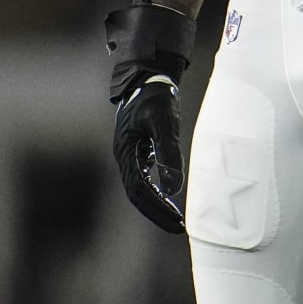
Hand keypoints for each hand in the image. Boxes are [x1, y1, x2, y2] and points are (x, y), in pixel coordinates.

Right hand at [113, 75, 186, 232]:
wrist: (147, 77)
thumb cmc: (155, 97)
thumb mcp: (164, 122)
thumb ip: (169, 152)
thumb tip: (174, 189)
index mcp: (126, 151)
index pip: (138, 189)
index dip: (157, 207)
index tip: (176, 219)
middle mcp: (124, 156)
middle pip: (136, 194)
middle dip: (156, 212)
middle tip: (178, 226)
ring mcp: (129, 154)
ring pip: (138, 188)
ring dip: (155, 204)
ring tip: (176, 218)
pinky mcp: (136, 151)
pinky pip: (142, 178)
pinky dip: (155, 191)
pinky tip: (169, 196)